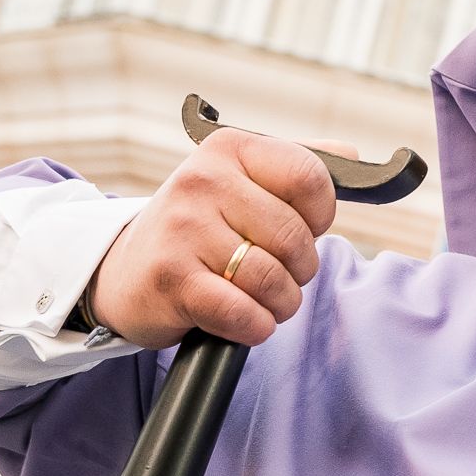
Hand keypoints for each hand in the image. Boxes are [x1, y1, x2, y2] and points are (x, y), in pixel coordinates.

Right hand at [89, 127, 335, 348]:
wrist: (124, 272)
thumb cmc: (199, 229)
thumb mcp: (241, 182)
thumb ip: (296, 165)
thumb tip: (352, 154)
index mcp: (228, 148)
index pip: (310, 178)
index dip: (319, 216)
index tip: (299, 229)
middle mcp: (201, 180)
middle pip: (296, 238)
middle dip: (299, 270)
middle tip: (276, 274)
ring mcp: (183, 229)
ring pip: (273, 281)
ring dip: (279, 304)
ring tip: (258, 298)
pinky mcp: (172, 279)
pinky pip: (244, 313)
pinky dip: (255, 327)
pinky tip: (242, 319)